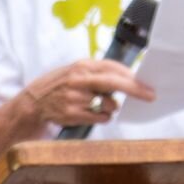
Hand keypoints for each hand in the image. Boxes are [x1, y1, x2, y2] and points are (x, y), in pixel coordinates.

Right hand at [22, 59, 155, 128]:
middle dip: (135, 89)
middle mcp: (78, 79)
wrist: (33, 102)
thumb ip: (102, 72)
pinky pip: (100, 117)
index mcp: (83, 65)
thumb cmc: (63, 84)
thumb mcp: (79, 70)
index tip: (148, 85)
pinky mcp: (71, 113)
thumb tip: (131, 78)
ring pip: (108, 104)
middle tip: (150, 96)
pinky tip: (91, 112)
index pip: (113, 68)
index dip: (132, 77)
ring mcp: (74, 97)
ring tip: (96, 104)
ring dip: (110, 107)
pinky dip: (102, 116)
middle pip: (113, 83)